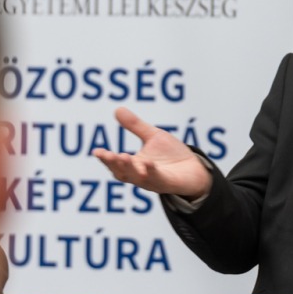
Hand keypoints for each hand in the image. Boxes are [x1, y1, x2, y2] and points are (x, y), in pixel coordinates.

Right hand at [93, 107, 211, 197]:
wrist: (195, 169)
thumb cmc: (172, 156)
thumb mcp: (152, 137)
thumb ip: (135, 126)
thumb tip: (118, 109)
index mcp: (135, 165)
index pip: (116, 165)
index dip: (106, 159)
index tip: (97, 151)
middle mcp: (141, 176)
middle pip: (123, 173)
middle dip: (114, 164)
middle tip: (108, 155)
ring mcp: (155, 181)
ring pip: (139, 178)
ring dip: (130, 168)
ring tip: (123, 156)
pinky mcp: (169, 183)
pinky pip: (159, 179)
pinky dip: (152, 172)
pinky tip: (148, 162)